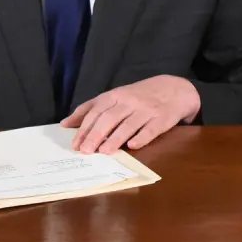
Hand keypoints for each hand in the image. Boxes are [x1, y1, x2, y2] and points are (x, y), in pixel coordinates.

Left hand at [61, 75, 200, 153]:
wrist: (175, 89)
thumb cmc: (139, 95)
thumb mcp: (115, 96)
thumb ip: (92, 108)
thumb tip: (66, 124)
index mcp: (116, 95)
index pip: (96, 110)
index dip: (85, 127)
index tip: (75, 144)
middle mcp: (130, 101)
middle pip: (109, 118)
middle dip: (96, 134)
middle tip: (85, 151)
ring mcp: (146, 110)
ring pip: (128, 125)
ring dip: (115, 139)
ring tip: (103, 152)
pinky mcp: (162, 119)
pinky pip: (151, 129)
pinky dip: (141, 138)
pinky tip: (133, 146)